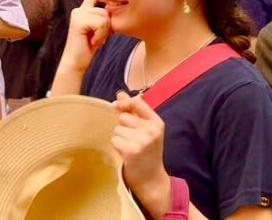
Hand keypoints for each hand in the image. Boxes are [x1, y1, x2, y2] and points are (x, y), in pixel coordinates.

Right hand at [60, 0, 110, 72]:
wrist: (75, 63)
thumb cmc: (88, 47)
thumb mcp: (98, 29)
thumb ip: (103, 17)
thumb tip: (119, 6)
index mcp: (82, 10)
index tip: (111, 14)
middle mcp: (78, 10)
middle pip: (105, 9)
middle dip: (107, 25)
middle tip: (98, 37)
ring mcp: (78, 15)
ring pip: (104, 16)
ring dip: (104, 32)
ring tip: (95, 40)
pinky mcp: (79, 22)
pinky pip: (101, 24)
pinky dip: (101, 35)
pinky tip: (93, 42)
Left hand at [112, 91, 171, 212]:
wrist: (151, 178)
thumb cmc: (147, 151)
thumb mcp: (146, 129)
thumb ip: (134, 111)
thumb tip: (120, 93)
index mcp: (157, 122)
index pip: (137, 102)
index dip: (124, 102)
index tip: (116, 105)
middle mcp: (151, 130)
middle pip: (123, 117)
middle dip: (123, 127)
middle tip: (133, 140)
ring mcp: (142, 140)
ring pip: (117, 129)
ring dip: (120, 138)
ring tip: (131, 147)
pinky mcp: (131, 150)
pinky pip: (114, 139)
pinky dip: (117, 146)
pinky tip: (126, 154)